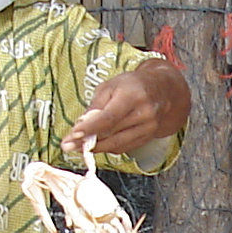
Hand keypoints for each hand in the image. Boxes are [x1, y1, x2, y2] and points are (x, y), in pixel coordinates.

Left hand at [66, 57, 191, 157]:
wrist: (163, 92)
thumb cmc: (132, 85)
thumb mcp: (110, 87)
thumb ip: (95, 107)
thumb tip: (79, 126)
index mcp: (132, 96)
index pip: (109, 117)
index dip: (90, 128)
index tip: (73, 135)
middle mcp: (144, 114)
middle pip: (111, 133)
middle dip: (87, 141)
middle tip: (68, 145)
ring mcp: (148, 128)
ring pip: (117, 144)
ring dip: (96, 147)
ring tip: (79, 146)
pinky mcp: (148, 138)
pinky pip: (123, 147)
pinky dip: (108, 146)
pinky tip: (99, 143)